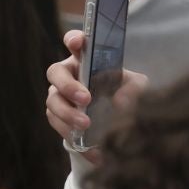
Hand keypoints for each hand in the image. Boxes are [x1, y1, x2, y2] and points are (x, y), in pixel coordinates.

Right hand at [45, 28, 148, 155]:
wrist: (112, 117)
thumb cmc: (123, 91)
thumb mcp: (136, 86)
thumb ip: (134, 89)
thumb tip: (120, 102)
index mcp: (84, 59)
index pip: (74, 42)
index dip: (73, 40)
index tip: (77, 43)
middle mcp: (67, 74)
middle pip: (55, 74)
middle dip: (68, 86)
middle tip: (85, 99)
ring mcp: (58, 95)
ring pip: (52, 101)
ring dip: (67, 114)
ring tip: (86, 125)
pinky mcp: (56, 116)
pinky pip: (56, 124)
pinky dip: (71, 135)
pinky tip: (91, 149)